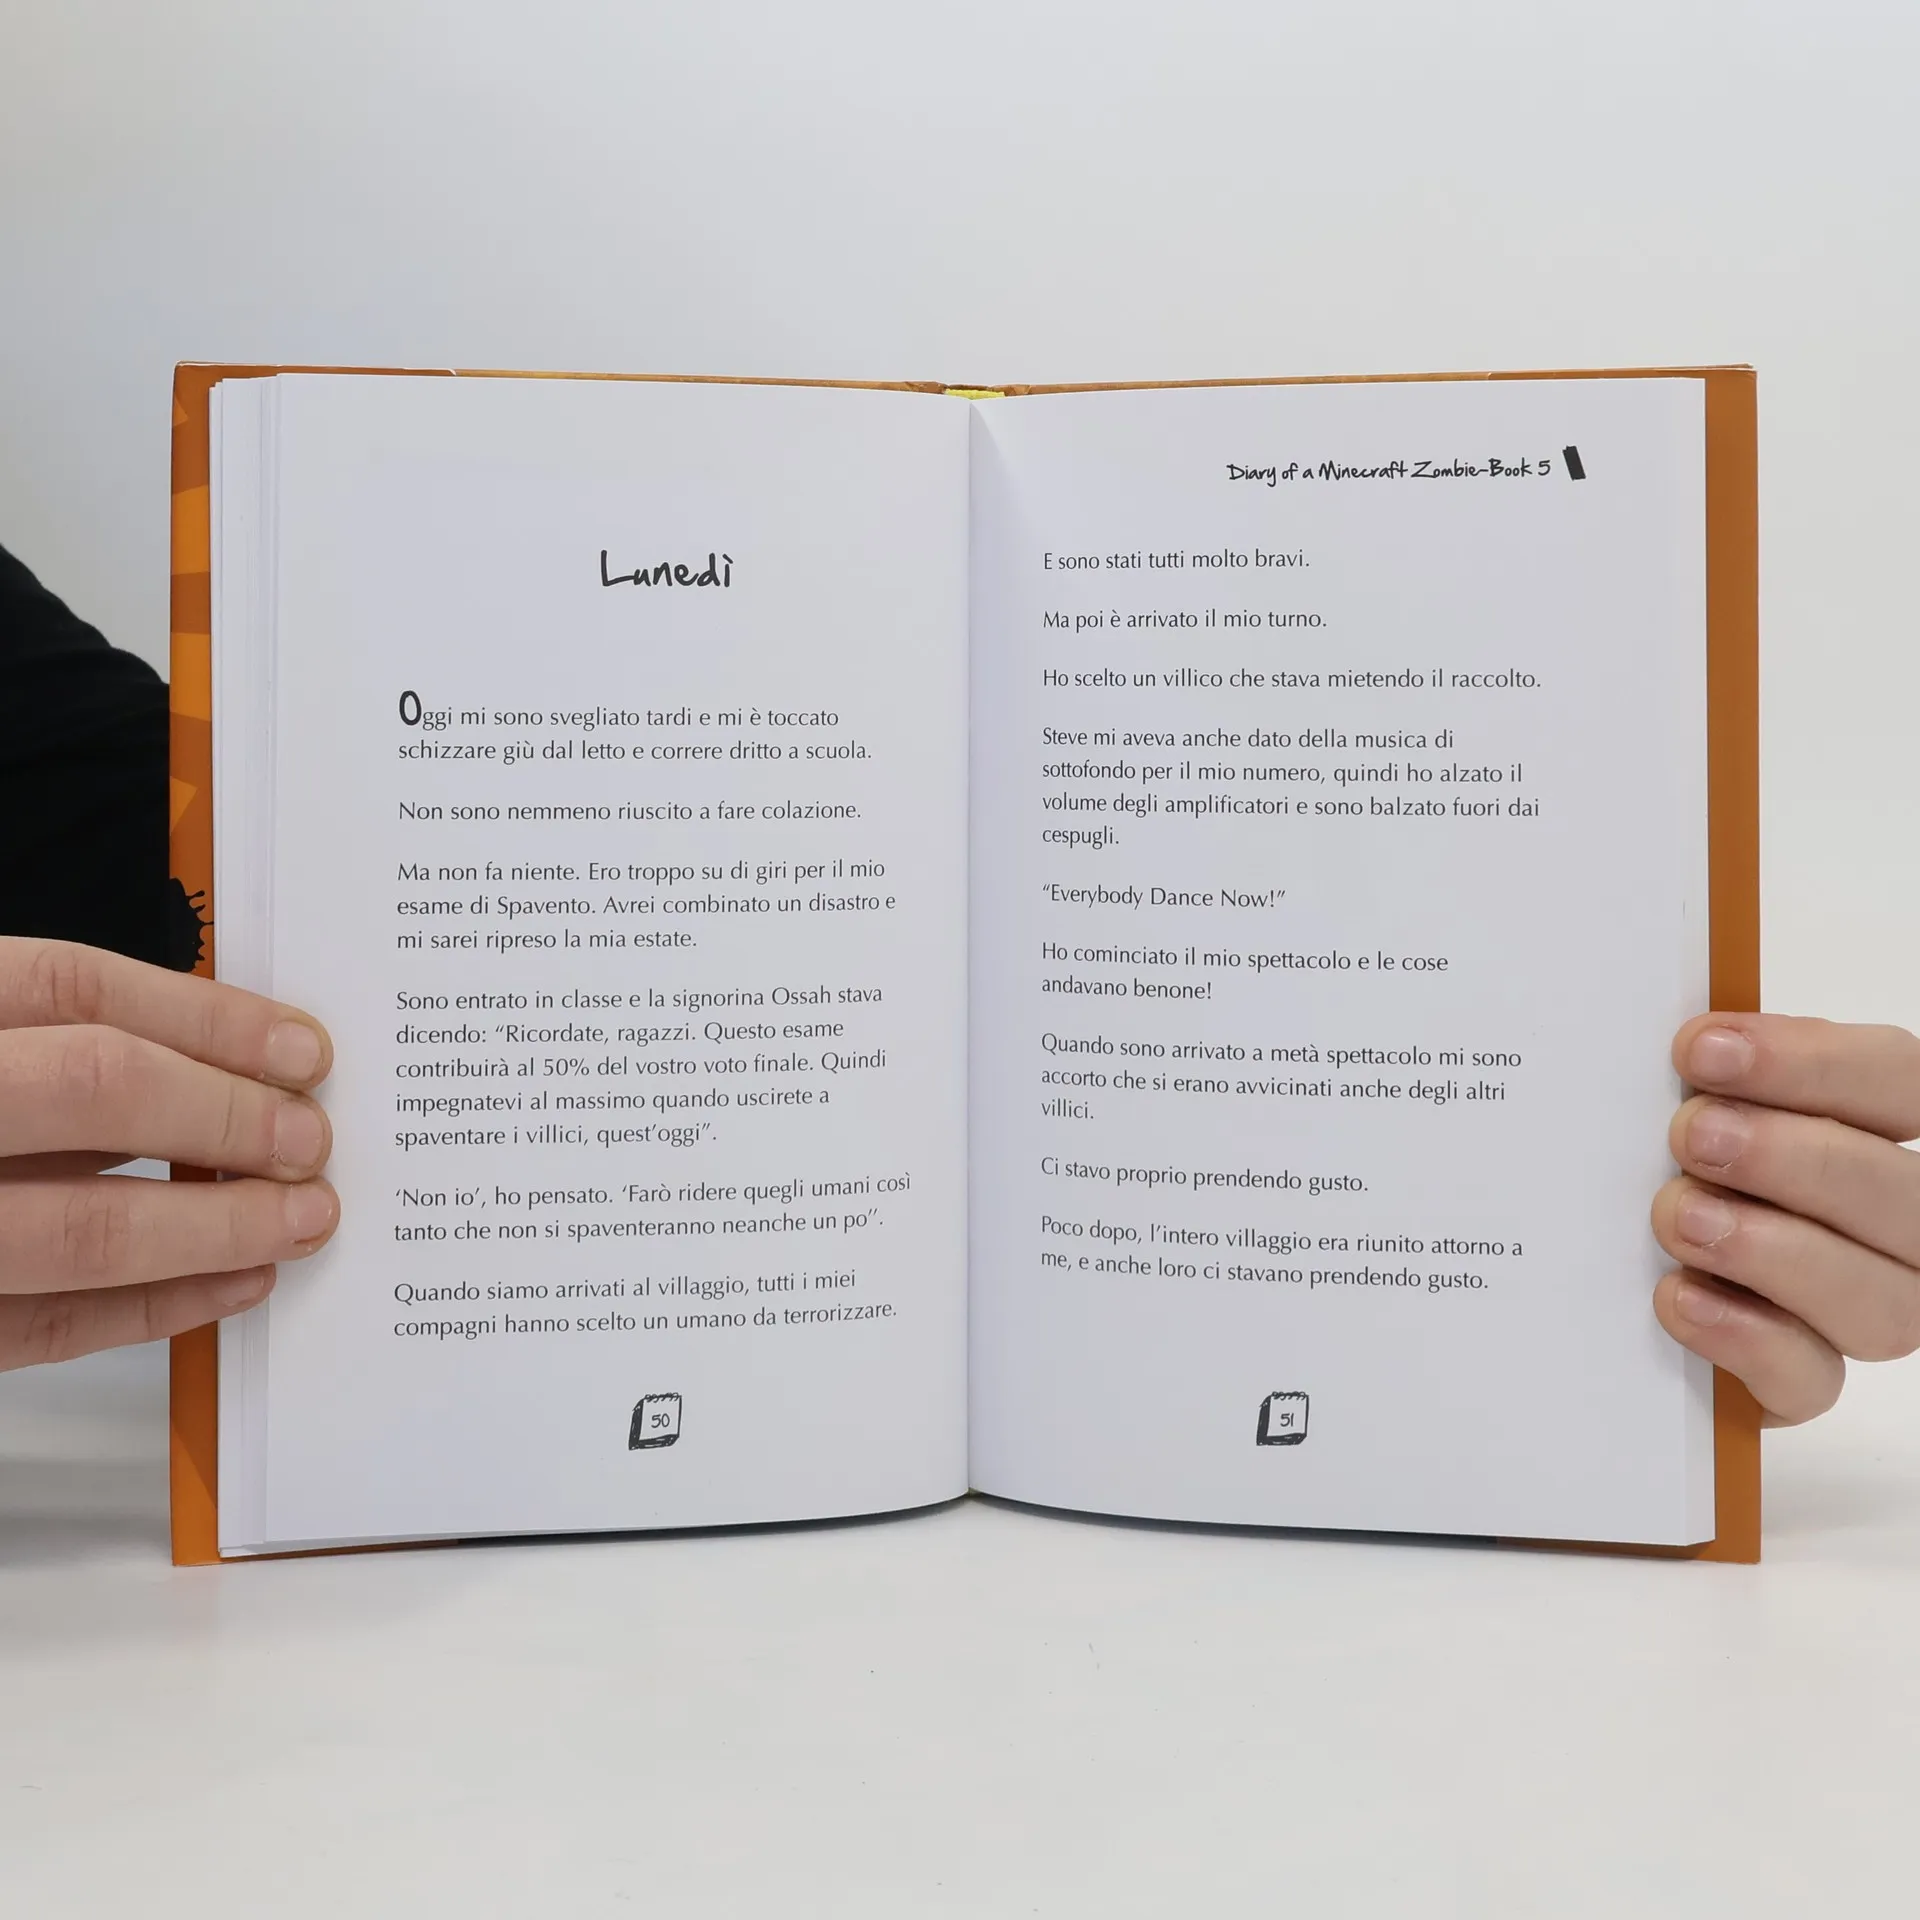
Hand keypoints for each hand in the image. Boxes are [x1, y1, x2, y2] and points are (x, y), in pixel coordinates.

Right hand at [0, 938, 337, 1369]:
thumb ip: (50, 1041)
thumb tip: (227, 1060)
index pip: (76, 991)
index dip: (209, 1018)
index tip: (304, 1049)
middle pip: (95, 1089)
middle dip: (227, 1116)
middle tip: (312, 1140)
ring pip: (79, 1226)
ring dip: (215, 1226)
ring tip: (300, 1219)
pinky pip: (45, 1326)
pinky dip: (155, 1308)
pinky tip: (231, 1284)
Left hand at [1653, 1012, 1919, 1424]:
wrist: (1612, 1277)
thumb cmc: (1671, 1161)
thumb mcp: (1691, 1102)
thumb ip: (1709, 1075)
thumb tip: (1687, 1038)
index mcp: (1878, 1131)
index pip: (1899, 1080)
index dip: (1811, 1062)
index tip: (1701, 1050)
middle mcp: (1899, 1227)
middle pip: (1902, 1194)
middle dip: (1795, 1158)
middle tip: (1693, 1136)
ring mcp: (1860, 1310)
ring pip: (1879, 1300)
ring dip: (1772, 1249)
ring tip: (1678, 1216)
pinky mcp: (1799, 1382)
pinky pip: (1810, 1378)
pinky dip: (1744, 1336)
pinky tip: (1679, 1295)